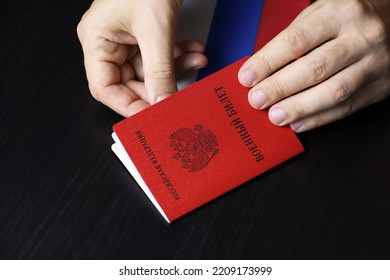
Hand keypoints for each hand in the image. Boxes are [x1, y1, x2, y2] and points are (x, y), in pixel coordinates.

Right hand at [77, 0, 206, 116]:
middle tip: (179, 98)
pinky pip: (160, 55)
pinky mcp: (145, 34)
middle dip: (159, 87)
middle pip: (130, 81)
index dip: (127, 106)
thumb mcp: (156, 29)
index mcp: (96, 40)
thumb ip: (159, 70)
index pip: (105, 87)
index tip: (151, 117)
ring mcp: (127, 39)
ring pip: (150, 70)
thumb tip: (162, 102)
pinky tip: (195, 52)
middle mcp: (108, 42)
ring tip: (196, 63)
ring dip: (175, 69)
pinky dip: (178, 55)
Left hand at [239, 0, 389, 131]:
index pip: (296, 41)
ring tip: (275, 116)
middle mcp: (361, 37)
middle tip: (257, 100)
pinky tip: (298, 123)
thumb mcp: (321, 13)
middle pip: (314, 68)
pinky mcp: (380, 87)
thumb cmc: (348, 17)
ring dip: (299, 108)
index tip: (247, 78)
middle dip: (280, 88)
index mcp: (340, 13)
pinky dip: (319, 119)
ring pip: (333, 92)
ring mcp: (375, 63)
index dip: (267, 62)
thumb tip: (261, 70)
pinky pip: (347, 108)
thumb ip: (293, 39)